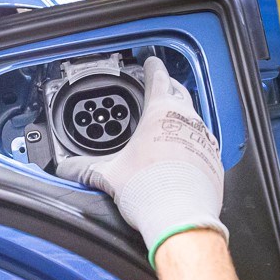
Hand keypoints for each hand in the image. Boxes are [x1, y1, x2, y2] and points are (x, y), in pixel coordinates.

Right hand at [56, 57, 226, 265]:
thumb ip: (83, 168)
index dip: (152, 66)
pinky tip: (180, 156)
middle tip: (158, 89)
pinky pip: (202, 143)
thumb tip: (66, 168)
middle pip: (179, 92)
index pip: (157, 77)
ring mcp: (203, 139)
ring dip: (181, 116)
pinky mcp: (213, 160)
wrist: (181, 217)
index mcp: (160, 113)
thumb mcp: (108, 175)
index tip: (150, 62)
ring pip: (193, 117)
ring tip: (166, 126)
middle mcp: (187, 120)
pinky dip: (191, 143)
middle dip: (168, 87)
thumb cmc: (150, 191)